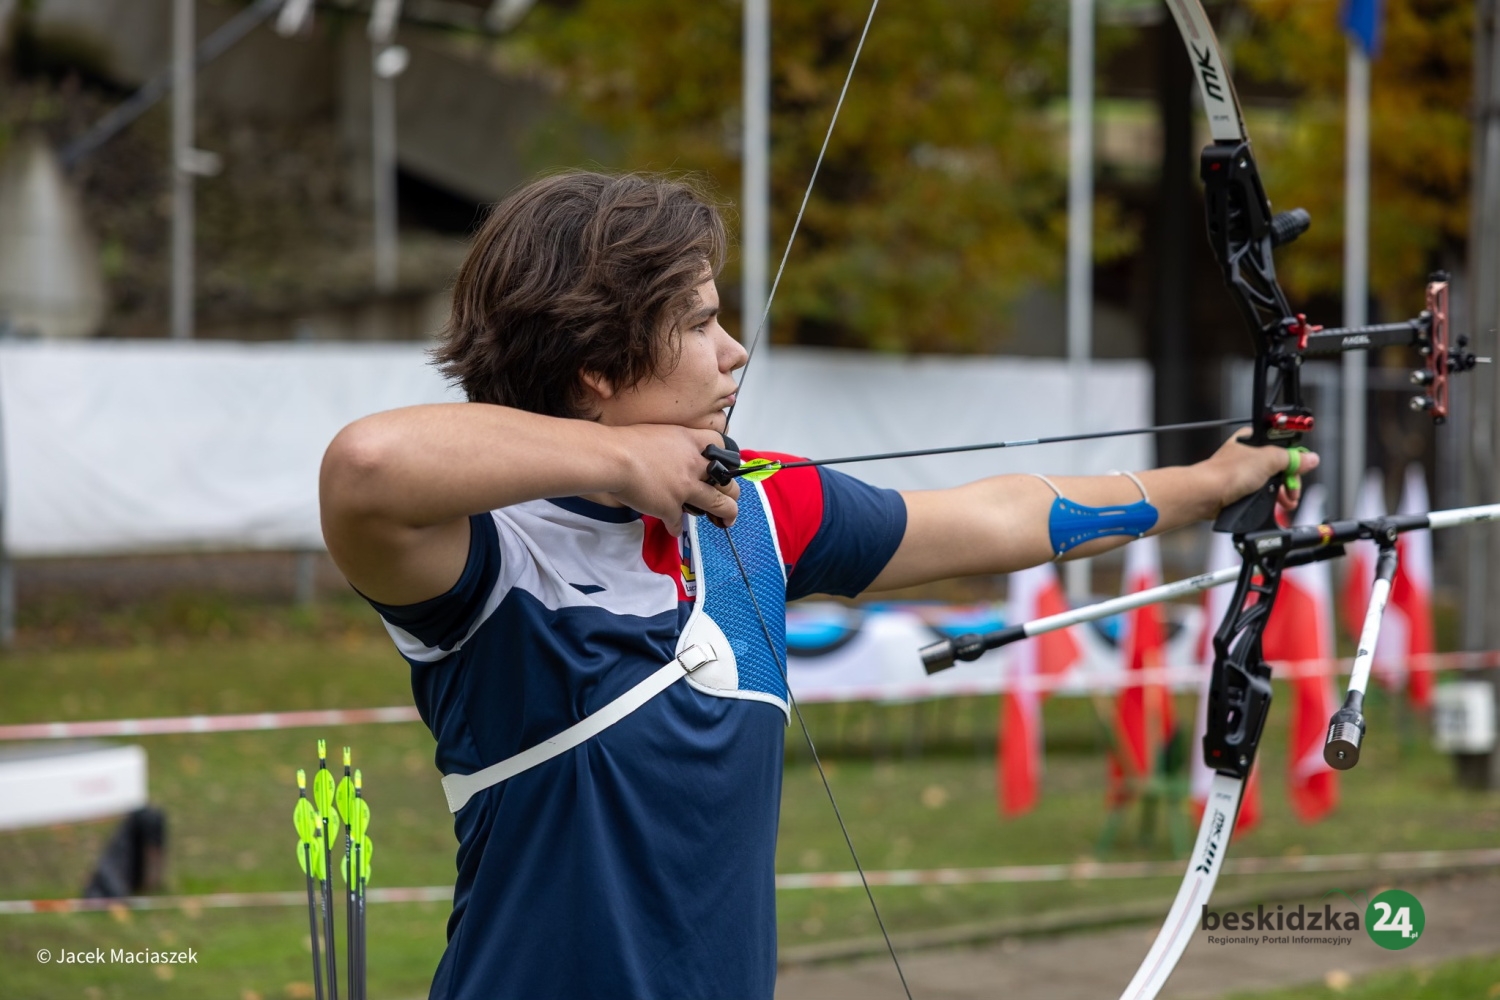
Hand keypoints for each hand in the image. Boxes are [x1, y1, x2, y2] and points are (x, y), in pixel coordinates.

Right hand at [608, 425, 739, 534]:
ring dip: (725, 515)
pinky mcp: (670, 507)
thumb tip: (670, 455)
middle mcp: (693, 465)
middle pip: (728, 482)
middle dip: (734, 493)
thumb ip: (672, 444)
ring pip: (719, 505)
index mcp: (690, 442)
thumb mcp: (659, 433)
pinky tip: (673, 529)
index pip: (722, 447)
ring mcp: (684, 488)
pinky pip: (679, 523)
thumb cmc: (626, 442)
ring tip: (724, 522)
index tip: (724, 468)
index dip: (726, 458)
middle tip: (731, 500)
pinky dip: (675, 528)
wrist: (614, 458)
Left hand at [1206, 433, 1320, 514]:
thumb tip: (1310, 458)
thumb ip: (1291, 459)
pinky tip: (1274, 506)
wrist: (1206, 494)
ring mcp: (1242, 473)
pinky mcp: (1238, 489)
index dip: (1294, 460)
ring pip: (1270, 482)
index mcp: (1253, 440)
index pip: (1282, 446)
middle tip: (1293, 492)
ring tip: (1287, 503)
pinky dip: (1269, 500)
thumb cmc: (1227, 473)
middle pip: (1279, 466)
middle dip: (1289, 481)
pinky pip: (1259, 493)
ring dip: (1281, 493)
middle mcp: (1247, 455)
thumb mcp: (1268, 460)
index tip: (1300, 471)